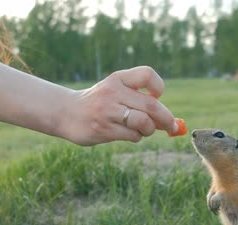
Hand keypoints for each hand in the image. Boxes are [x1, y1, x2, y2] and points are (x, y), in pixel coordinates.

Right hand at [62, 66, 178, 145]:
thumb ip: (140, 100)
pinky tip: (128, 134)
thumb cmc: (99, 103)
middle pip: (151, 104)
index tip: (157, 96)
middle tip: (171, 126)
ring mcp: (107, 112)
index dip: (158, 87)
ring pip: (143, 122)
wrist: (66, 113)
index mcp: (117, 79)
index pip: (147, 74)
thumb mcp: (116, 92)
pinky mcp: (103, 130)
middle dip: (166, 118)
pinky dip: (137, 137)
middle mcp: (112, 92)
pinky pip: (132, 136)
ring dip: (150, 130)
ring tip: (143, 130)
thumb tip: (170, 121)